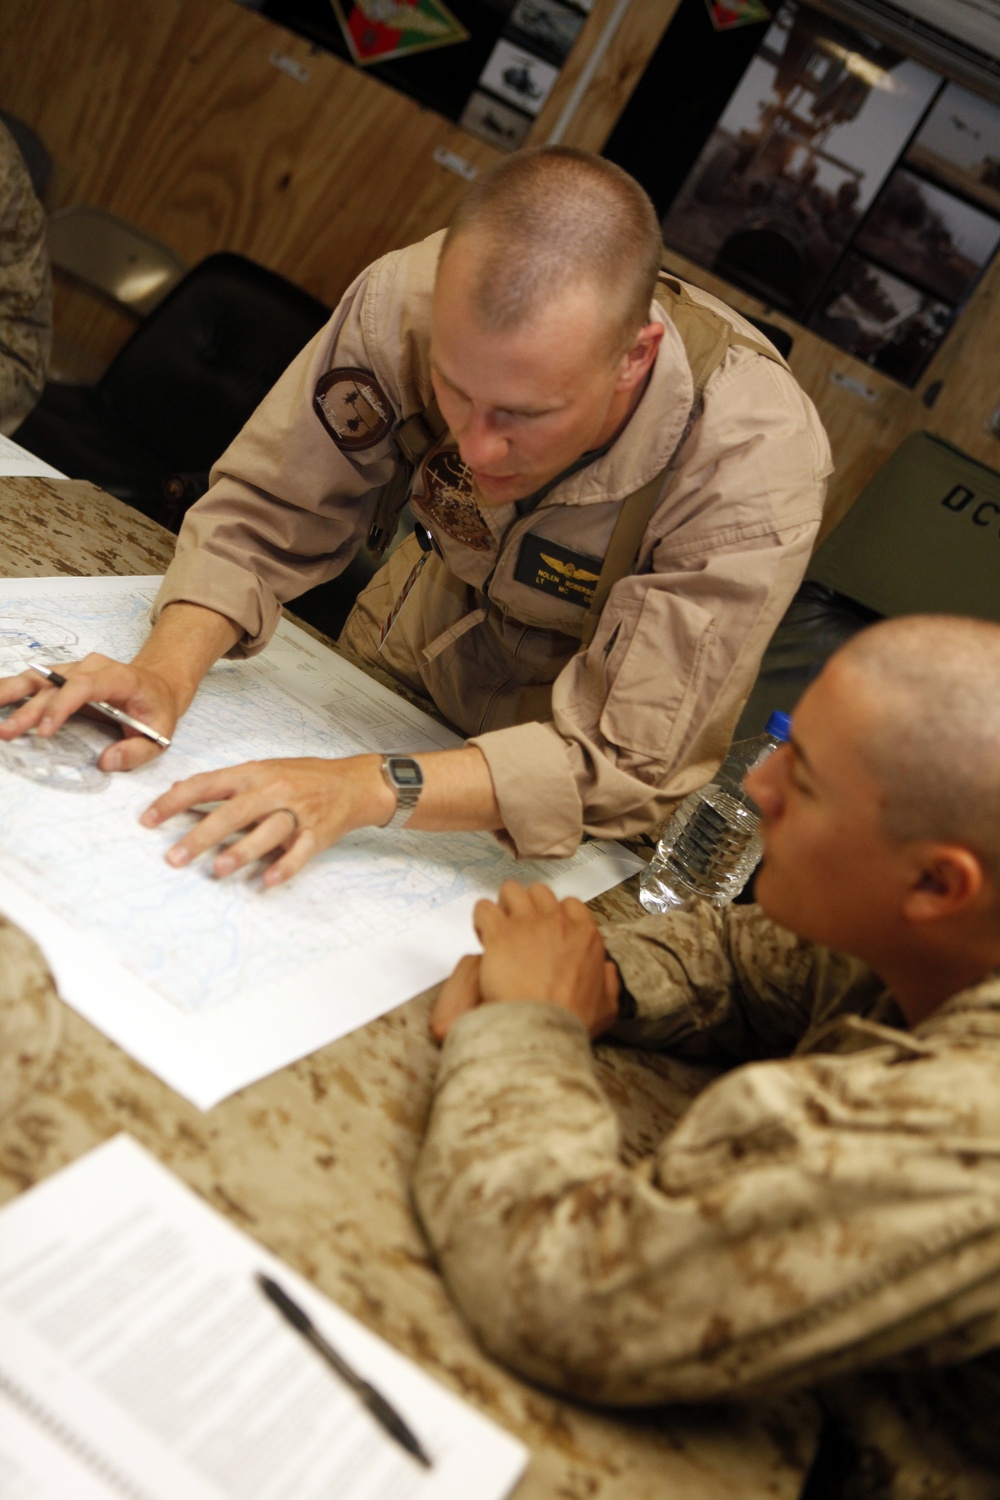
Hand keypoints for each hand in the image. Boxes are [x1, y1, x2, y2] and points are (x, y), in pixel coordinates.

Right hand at [0, 654, 178, 769]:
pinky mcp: (63, 675)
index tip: (44, 731)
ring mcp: (74, 668)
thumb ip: (136, 752)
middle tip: (6, 732)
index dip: (61, 706)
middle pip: (54, 684)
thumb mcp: (159, 736)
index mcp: (119, 678)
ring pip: (37, 677)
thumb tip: (106, 763)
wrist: (157, 684)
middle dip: (28, 709)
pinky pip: (34, 680)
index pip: (84, 686)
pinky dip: (11, 689)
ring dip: (9, 692)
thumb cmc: (156, 710)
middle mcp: (92, 667)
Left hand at [140, 753, 394, 886]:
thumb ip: (225, 784)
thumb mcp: (262, 770)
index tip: (148, 819)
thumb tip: (180, 791)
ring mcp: (296, 813)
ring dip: (242, 851)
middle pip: (232, 813)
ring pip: (266, 832)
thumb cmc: (304, 778)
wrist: (352, 783)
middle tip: (174, 857)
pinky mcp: (317, 833)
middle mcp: (272, 791)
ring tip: (217, 869)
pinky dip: (285, 866)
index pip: (207, 784)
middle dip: (201, 835)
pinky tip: (268, 880)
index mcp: (254, 774)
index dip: (175, 801)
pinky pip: (300, 852)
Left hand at [430, 882, 619, 1041]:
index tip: (545, 932)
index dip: (554, 915)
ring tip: (498, 928)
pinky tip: (482, 936)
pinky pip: (484, 908)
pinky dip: (481, 918)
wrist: (541, 1028)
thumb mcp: (606, 1007)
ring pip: (511, 891)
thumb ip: (609, 983)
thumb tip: (606, 970)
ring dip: (503, 905)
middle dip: (527, 905)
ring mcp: (528, 924)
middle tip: (518, 929)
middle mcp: (557, 922)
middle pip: (539, 892)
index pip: (570, 904)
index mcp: (584, 936)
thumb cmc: (570, 1021)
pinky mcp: (500, 933)